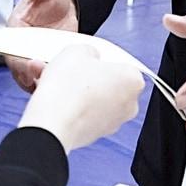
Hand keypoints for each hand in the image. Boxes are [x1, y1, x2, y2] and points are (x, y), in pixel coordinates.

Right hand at [4, 0, 77, 91]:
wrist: (64, 9)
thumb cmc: (52, 0)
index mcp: (14, 32)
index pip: (10, 51)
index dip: (19, 62)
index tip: (31, 65)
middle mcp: (19, 51)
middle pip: (21, 73)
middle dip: (33, 77)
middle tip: (49, 76)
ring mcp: (32, 63)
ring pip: (34, 82)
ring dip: (44, 85)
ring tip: (61, 83)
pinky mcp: (47, 71)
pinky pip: (47, 84)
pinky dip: (56, 88)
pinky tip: (69, 85)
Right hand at [18, 44, 143, 151]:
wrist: (52, 125)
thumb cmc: (68, 90)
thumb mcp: (77, 50)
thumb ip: (89, 51)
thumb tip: (88, 58)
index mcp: (133, 80)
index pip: (120, 63)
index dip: (99, 59)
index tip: (85, 59)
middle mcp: (129, 104)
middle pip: (107, 82)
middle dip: (87, 76)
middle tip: (68, 69)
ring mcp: (112, 123)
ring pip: (94, 99)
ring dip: (76, 91)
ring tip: (54, 83)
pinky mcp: (95, 135)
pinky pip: (84, 114)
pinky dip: (71, 108)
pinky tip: (55, 100)